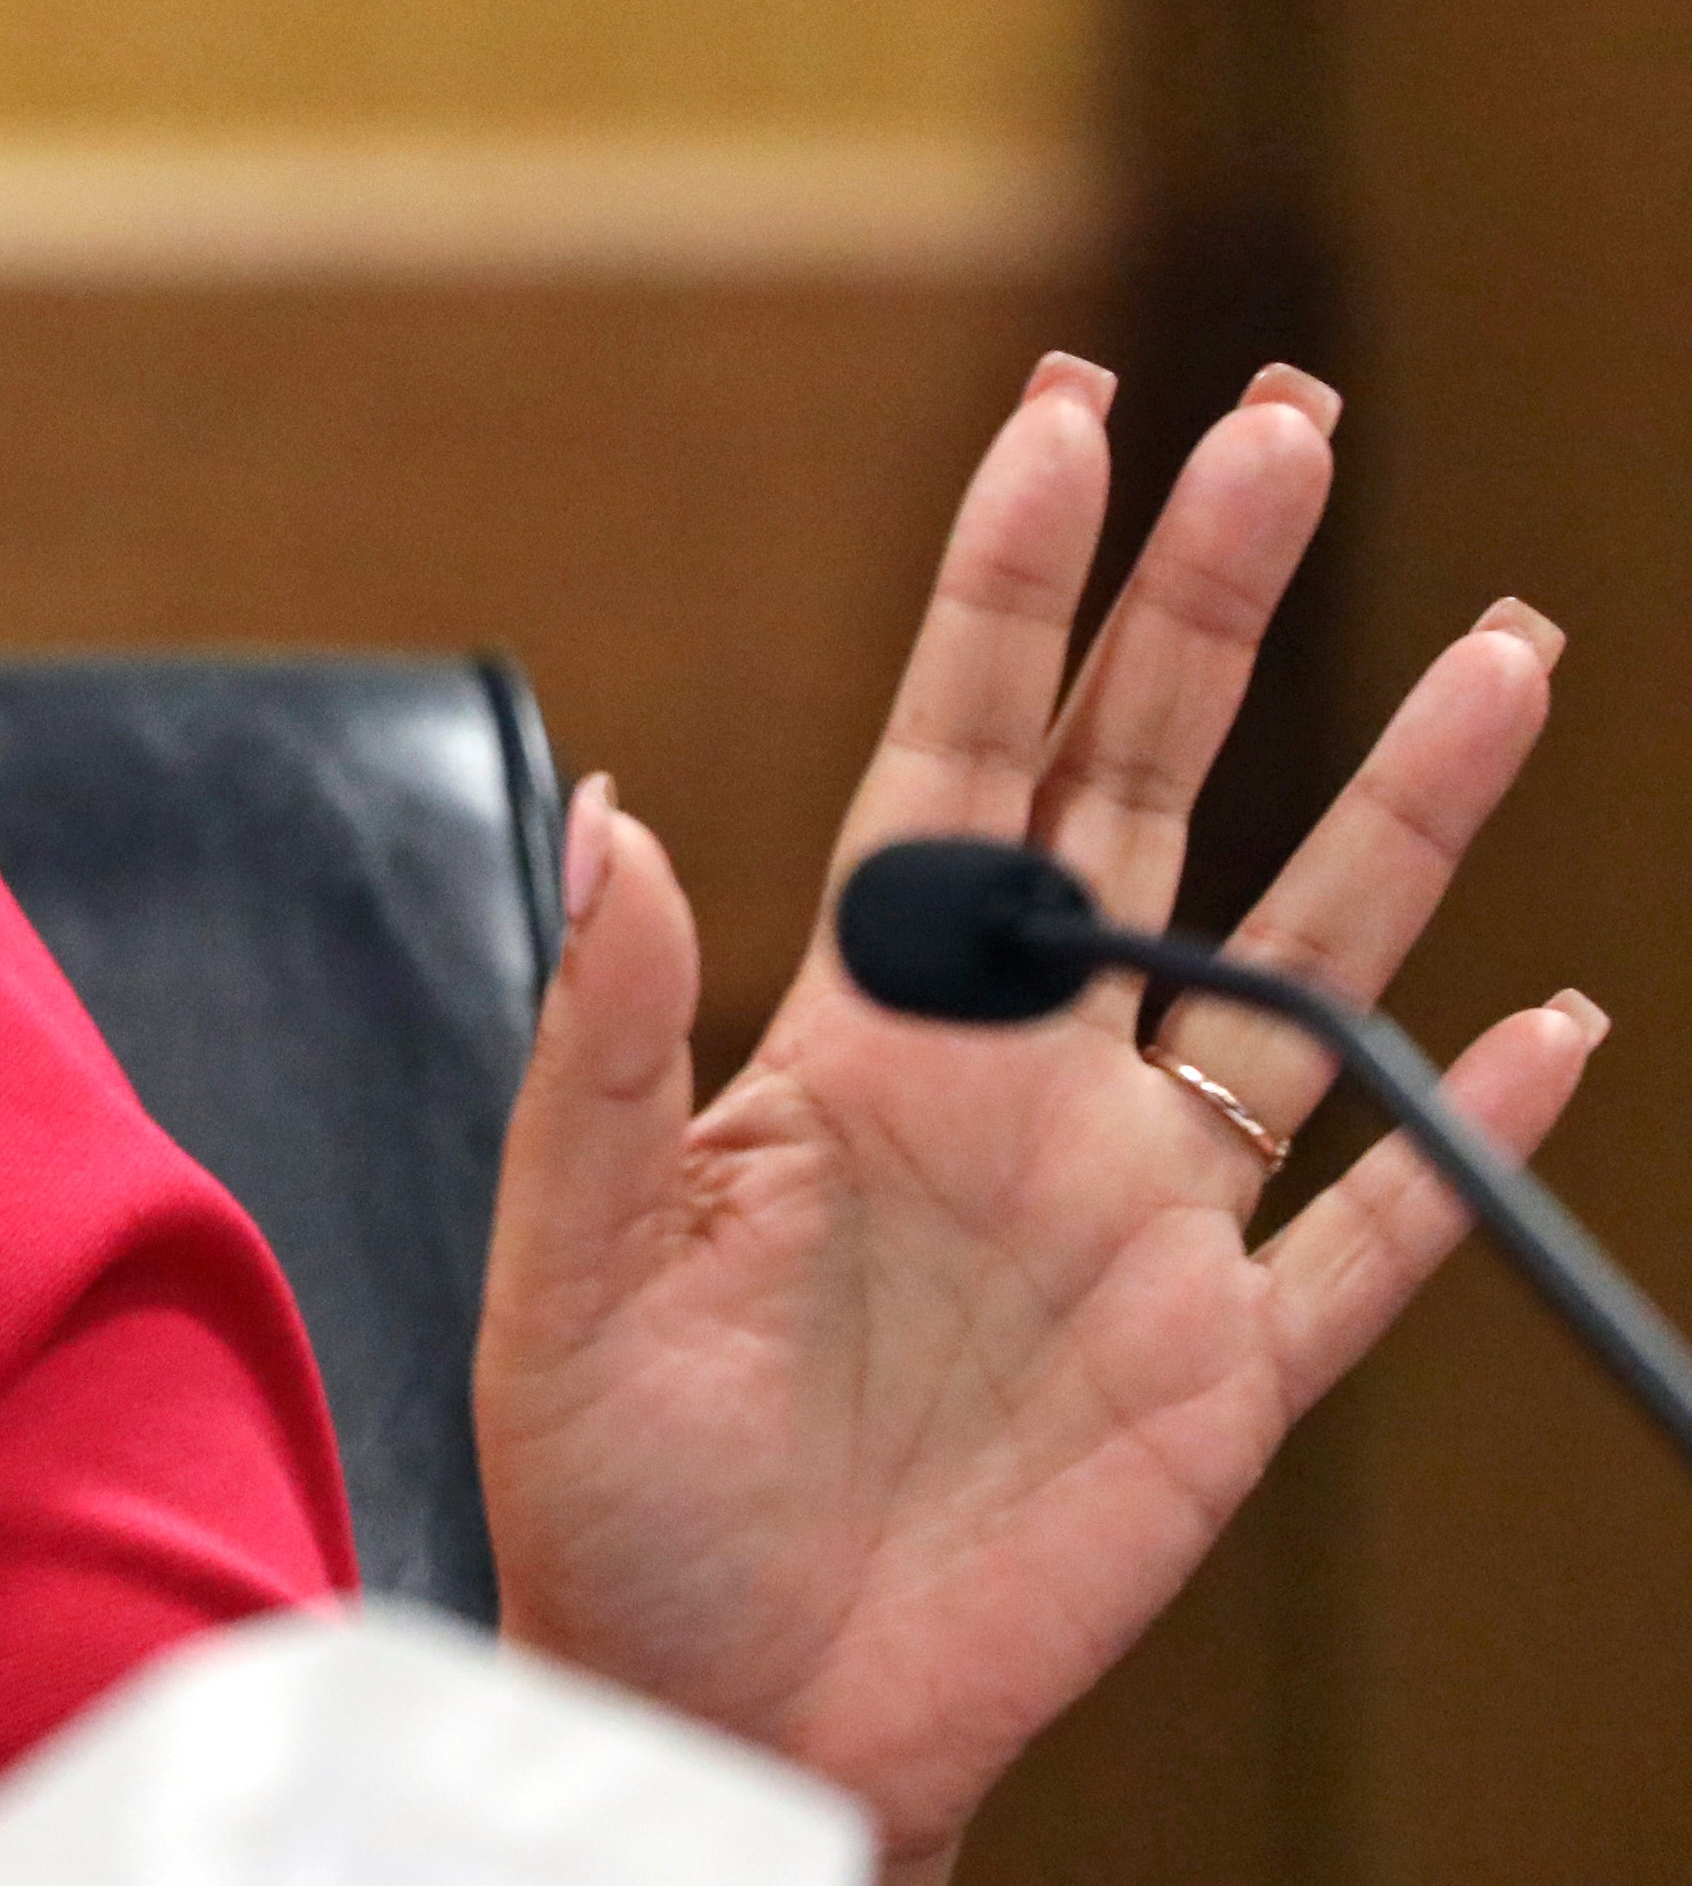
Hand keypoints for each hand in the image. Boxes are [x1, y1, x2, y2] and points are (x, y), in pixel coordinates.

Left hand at [471, 357, 1604, 1877]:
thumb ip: (603, 1034)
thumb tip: (615, 819)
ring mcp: (1136, 1217)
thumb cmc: (609, 1476)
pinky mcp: (1221, 1371)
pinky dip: (1466, 1128)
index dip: (1014, 587)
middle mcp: (1016, 1084)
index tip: (1072, 418)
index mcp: (859, 1027)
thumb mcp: (568, 1249)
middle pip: (1145, 790)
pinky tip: (1542, 1016)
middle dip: (1214, 608)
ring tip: (1496, 647)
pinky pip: (1375, 1230)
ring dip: (1401, 810)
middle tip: (1291, 431)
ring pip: (1300, 966)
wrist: (704, 1691)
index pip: (957, 752)